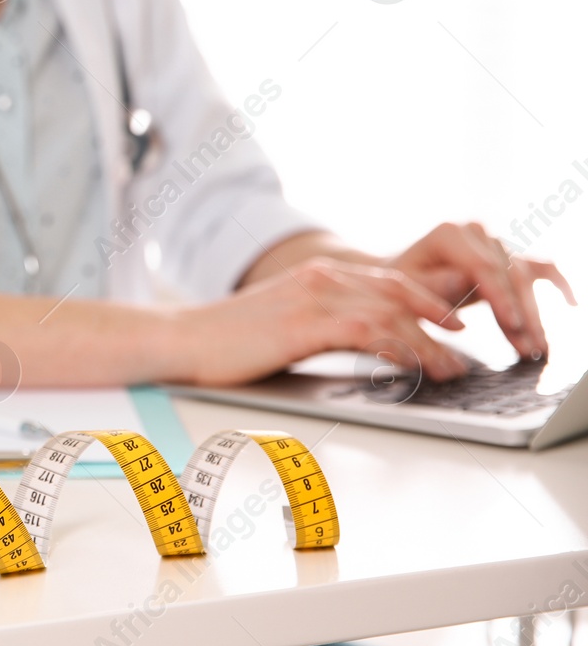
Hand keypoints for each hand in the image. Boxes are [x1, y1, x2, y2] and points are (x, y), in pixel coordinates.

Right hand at [178, 257, 471, 386]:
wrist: (179, 340)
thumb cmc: (223, 342)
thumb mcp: (282, 325)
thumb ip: (321, 325)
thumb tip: (359, 347)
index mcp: (316, 276)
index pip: (388, 279)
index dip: (428, 299)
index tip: (452, 324)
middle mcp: (320, 278)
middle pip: (400, 289)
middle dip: (441, 316)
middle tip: (465, 345)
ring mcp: (313, 298)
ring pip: (393, 312)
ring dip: (430, 343)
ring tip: (451, 370)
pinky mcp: (305, 324)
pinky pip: (369, 332)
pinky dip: (401, 349)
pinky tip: (415, 369)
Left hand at [386, 222, 575, 358]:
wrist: (401, 275)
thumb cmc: (400, 285)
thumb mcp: (405, 288)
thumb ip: (431, 285)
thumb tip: (464, 281)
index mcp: (450, 234)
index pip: (484, 268)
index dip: (501, 299)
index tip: (513, 327)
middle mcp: (478, 231)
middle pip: (510, 274)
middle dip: (522, 314)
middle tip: (530, 349)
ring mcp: (496, 240)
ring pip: (526, 277)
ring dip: (535, 314)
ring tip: (538, 349)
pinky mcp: (508, 253)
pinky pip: (540, 267)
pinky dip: (558, 283)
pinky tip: (571, 304)